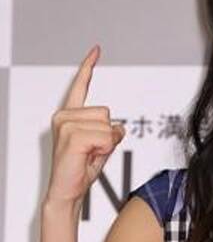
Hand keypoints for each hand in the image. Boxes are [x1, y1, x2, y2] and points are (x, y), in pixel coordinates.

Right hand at [45, 45, 124, 205]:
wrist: (68, 191)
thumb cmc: (81, 168)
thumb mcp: (102, 144)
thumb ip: (110, 130)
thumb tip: (118, 126)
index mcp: (70, 115)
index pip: (80, 86)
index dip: (88, 67)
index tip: (96, 50)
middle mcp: (64, 116)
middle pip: (107, 112)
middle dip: (108, 134)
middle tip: (92, 151)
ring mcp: (65, 125)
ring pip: (107, 126)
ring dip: (106, 143)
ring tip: (89, 155)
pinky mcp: (71, 136)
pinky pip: (105, 137)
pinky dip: (104, 149)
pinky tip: (88, 157)